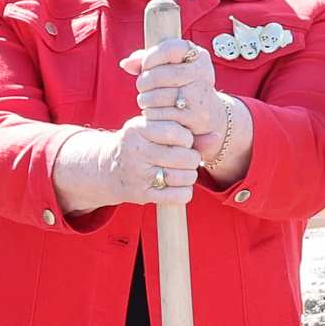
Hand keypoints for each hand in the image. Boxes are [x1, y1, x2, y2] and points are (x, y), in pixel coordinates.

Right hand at [55, 113, 201, 212]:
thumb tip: (217, 137)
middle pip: (185, 157)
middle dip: (191, 159)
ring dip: (189, 176)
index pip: (176, 132)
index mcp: (138, 129)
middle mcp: (136, 151)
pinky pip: (179, 196)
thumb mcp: (155, 131)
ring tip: (181, 172)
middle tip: (185, 159)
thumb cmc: (140, 145)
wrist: (108, 168)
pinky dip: (184, 192)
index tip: (182, 141)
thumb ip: (186, 132)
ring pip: (185, 177)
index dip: (187, 138)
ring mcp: (138, 174)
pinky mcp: (142, 195)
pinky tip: (177, 186)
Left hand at [122, 38, 234, 152]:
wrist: (210, 114)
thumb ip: (148, 60)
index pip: (168, 49)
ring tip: (147, 100)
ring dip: (145, 99)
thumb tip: (126, 64)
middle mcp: (202, 74)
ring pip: (156, 97)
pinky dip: (151, 114)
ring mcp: (198, 97)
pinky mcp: (193, 117)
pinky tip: (154, 111)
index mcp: (198, 56)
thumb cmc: (184, 85)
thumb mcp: (173, 67)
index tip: (146, 66)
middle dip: (143, 82)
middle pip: (158, 76)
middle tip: (142, 87)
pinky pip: (160, 115)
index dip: (150, 58)